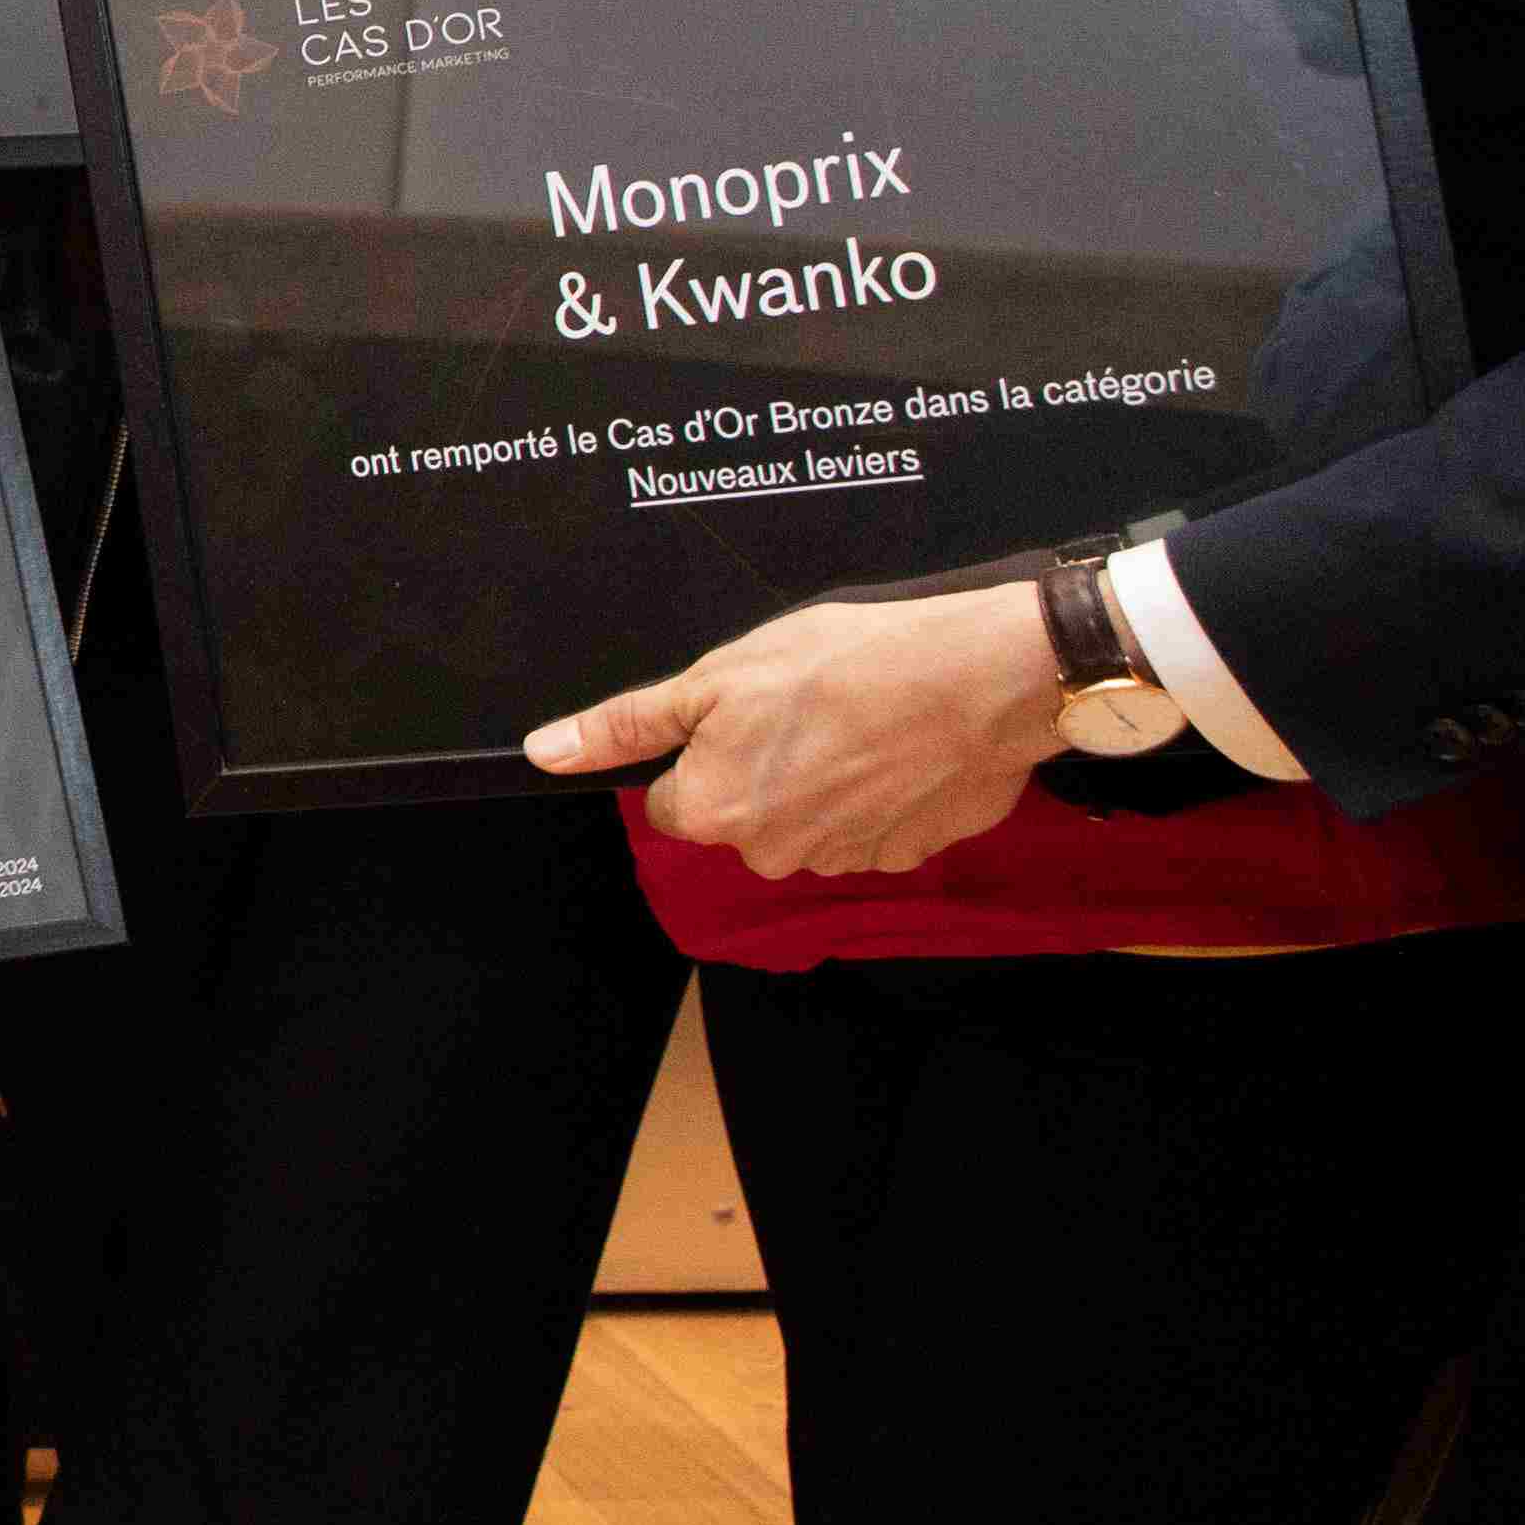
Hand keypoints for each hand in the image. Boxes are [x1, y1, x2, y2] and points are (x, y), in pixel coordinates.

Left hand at [532, 577, 1060, 877]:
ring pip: (807, 821)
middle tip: (804, 708)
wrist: (979, 679)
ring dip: (821, 780)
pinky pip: (872, 825)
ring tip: (856, 721)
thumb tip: (545, 752)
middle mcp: (773, 853)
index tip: (742, 713)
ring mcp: (846, 859)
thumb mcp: (714, 677)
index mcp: (715, 812)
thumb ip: (627, 726)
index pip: (674, 800)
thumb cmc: (843, 665)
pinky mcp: (908, 853)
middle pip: (741, 815)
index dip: (700, 751)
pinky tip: (898, 746)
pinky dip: (879, 792)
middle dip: (761, 768)